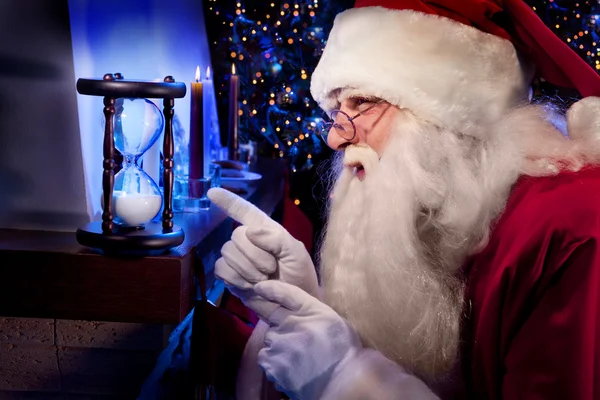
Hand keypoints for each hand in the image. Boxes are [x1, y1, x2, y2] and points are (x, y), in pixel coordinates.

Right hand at [208, 188, 318, 297]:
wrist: (294, 306)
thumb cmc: (299, 277)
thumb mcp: (297, 254)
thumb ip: (277, 239)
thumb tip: (250, 231)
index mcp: (267, 230)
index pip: (246, 211)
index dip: (229, 201)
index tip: (212, 191)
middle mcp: (249, 241)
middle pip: (236, 235)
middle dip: (255, 255)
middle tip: (271, 269)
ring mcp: (238, 259)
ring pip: (227, 252)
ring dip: (247, 269)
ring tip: (263, 279)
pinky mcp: (230, 276)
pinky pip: (221, 269)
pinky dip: (236, 279)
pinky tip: (249, 286)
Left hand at [253, 280, 360, 399]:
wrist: (342, 383)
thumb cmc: (341, 350)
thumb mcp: (331, 318)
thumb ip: (308, 308)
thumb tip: (286, 298)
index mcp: (309, 310)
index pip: (284, 292)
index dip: (269, 288)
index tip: (258, 288)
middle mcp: (291, 324)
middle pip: (273, 321)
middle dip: (280, 329)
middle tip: (299, 342)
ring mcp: (280, 345)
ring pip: (269, 342)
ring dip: (278, 348)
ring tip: (298, 358)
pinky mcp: (272, 365)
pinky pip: (266, 359)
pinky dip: (275, 364)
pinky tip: (292, 368)